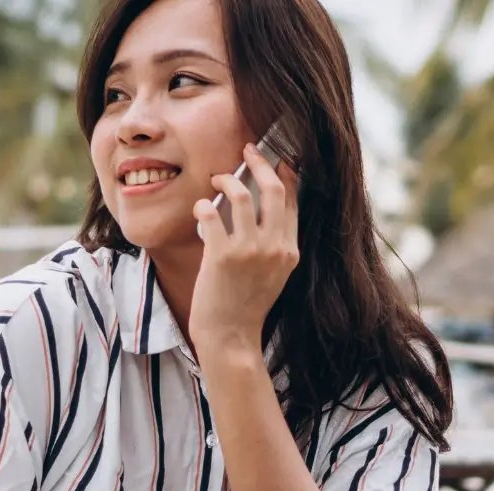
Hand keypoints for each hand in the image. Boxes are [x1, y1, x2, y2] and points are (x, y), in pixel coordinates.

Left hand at [189, 142, 300, 353]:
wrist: (231, 336)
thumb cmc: (247, 304)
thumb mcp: (274, 274)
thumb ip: (275, 243)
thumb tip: (263, 206)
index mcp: (290, 250)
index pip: (292, 200)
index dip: (284, 174)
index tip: (275, 160)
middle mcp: (274, 248)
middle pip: (273, 189)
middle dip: (260, 162)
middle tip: (248, 151)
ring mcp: (248, 251)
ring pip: (240, 195)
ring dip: (227, 180)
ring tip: (218, 180)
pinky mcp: (222, 256)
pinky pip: (211, 214)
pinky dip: (204, 206)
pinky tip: (201, 209)